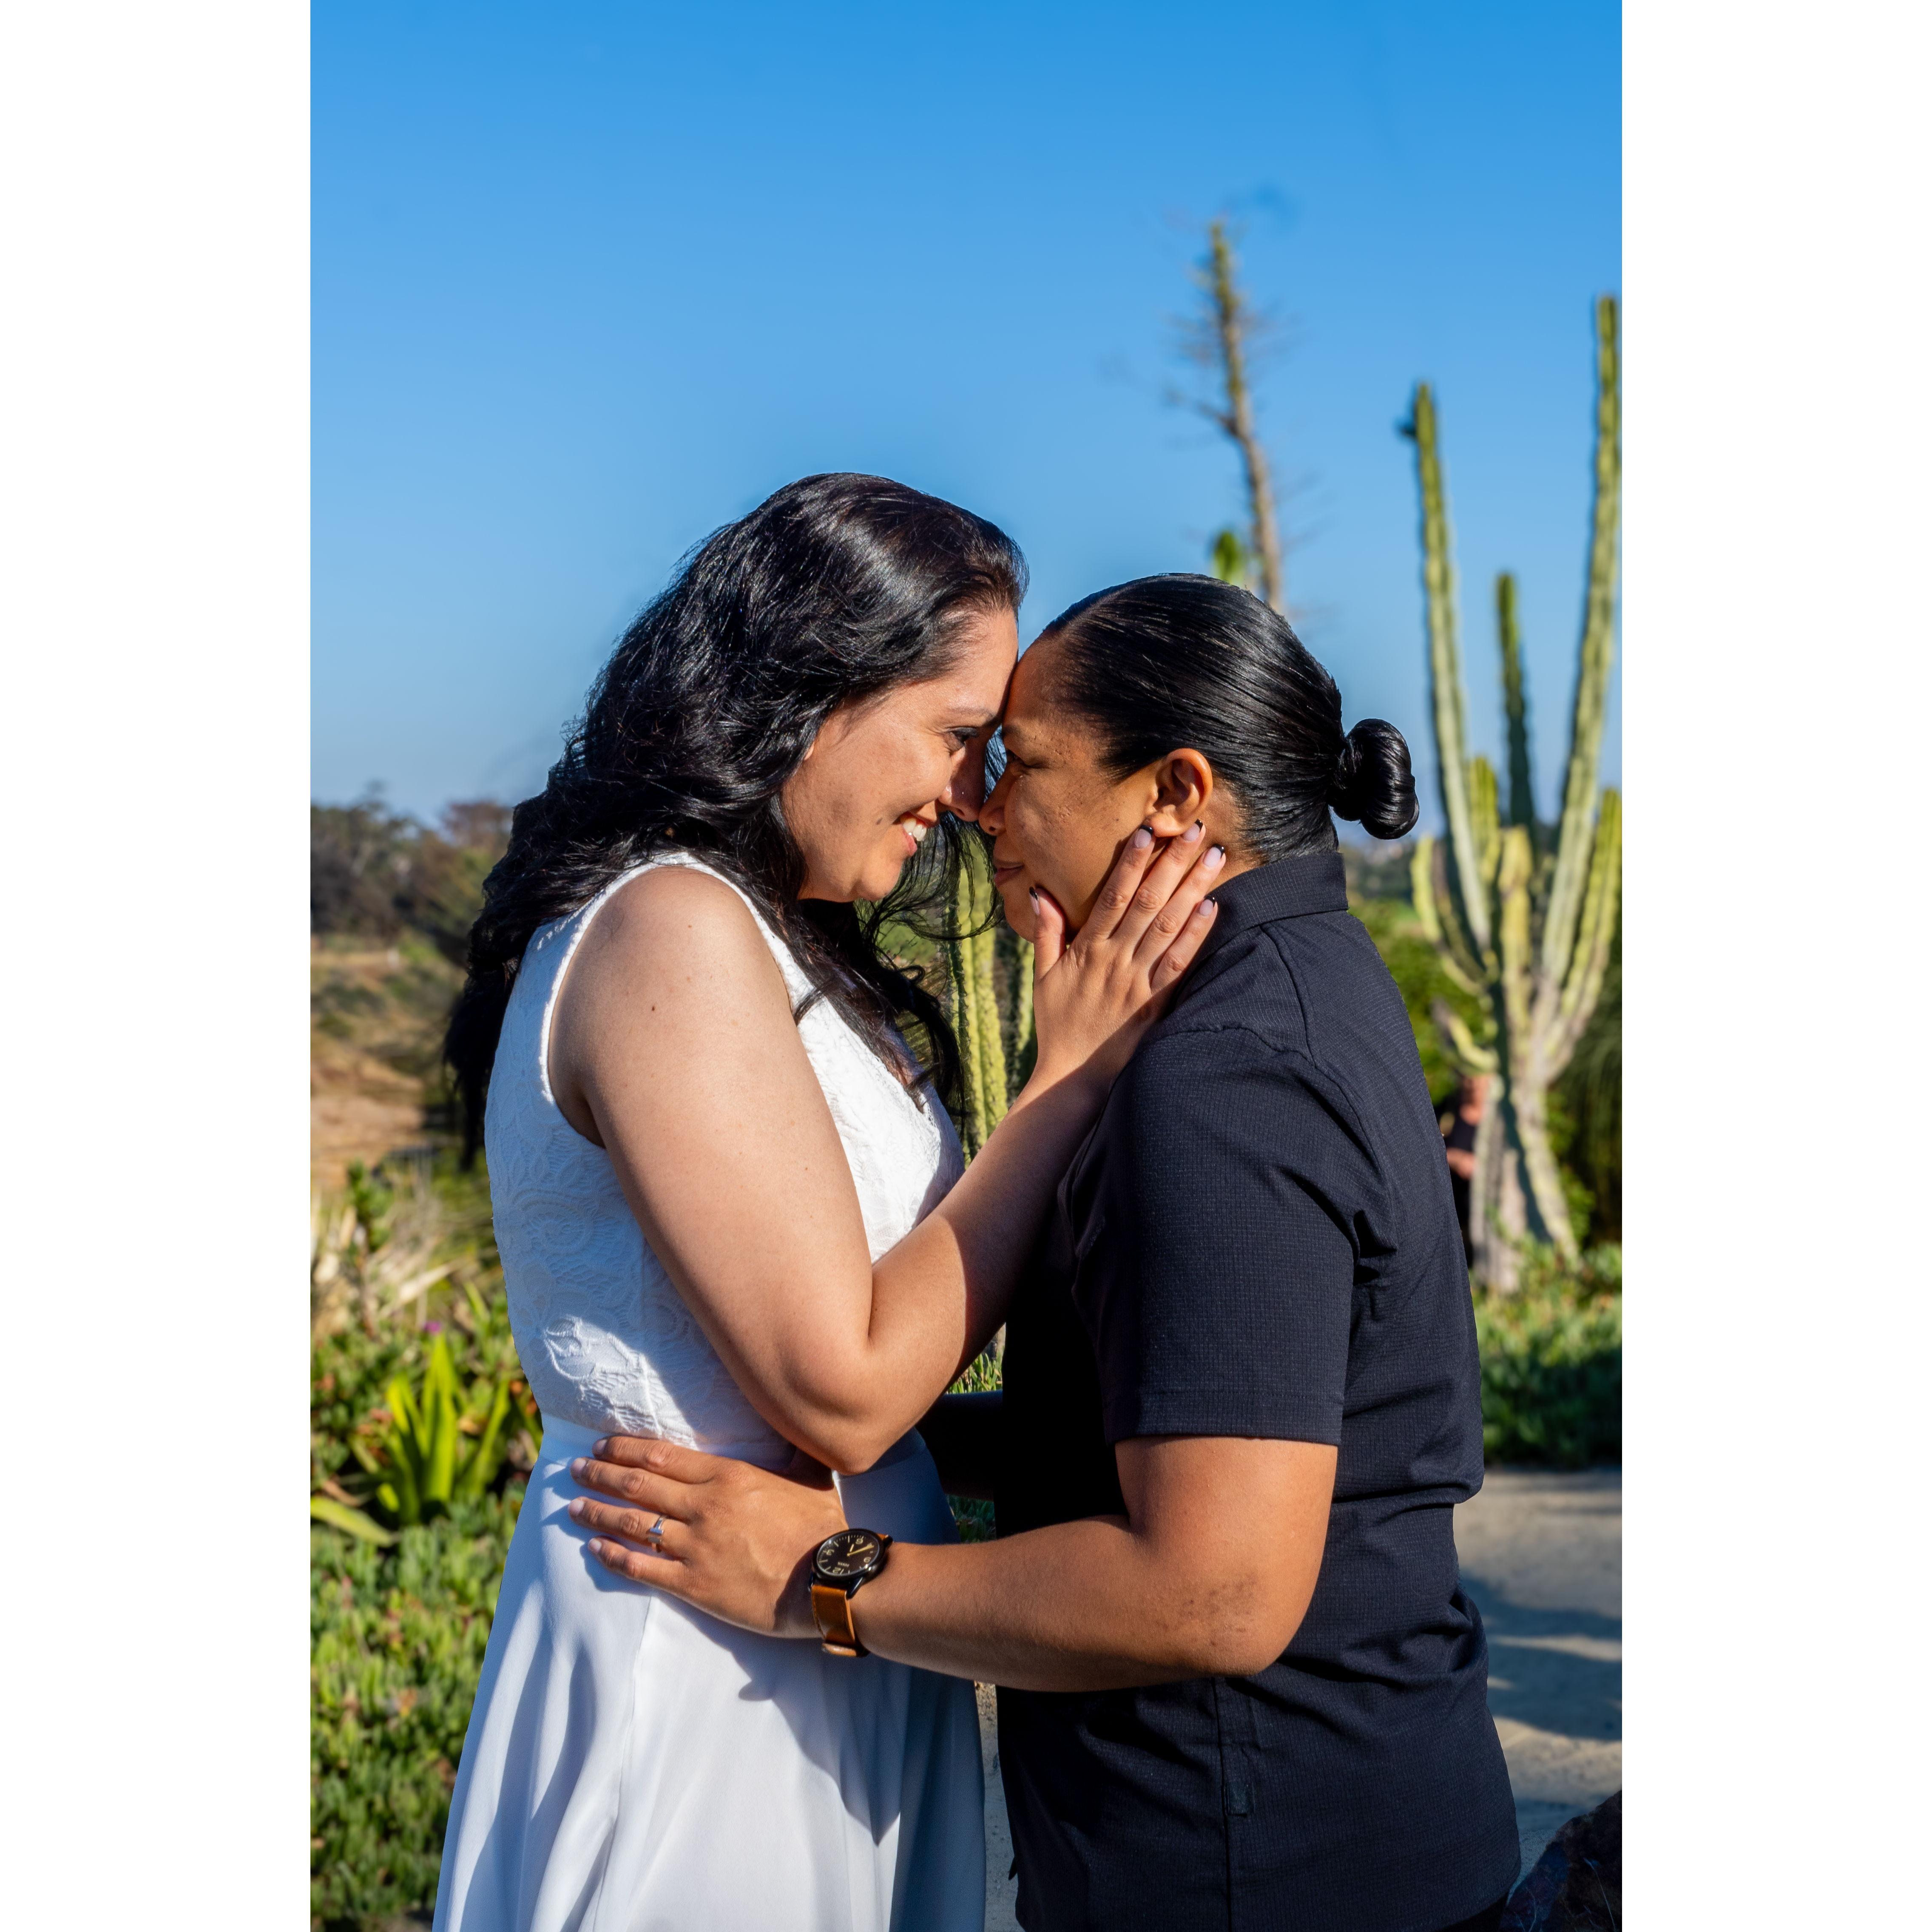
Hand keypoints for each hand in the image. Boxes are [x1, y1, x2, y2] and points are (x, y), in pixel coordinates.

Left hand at [568, 1436, 847, 1638]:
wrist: (828, 1580)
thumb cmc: (822, 1528)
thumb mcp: (809, 1476)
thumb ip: (791, 1452)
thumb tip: (794, 1423)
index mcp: (727, 1476)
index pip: (661, 1456)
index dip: (626, 1449)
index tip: (602, 1445)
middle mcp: (704, 1506)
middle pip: (638, 1485)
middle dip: (600, 1474)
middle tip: (574, 1469)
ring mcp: (695, 1546)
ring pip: (632, 1524)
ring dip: (597, 1512)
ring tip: (571, 1506)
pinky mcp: (694, 1584)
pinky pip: (642, 1567)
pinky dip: (614, 1556)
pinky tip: (594, 1549)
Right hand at [1027, 823, 1223, 1092]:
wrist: (1072, 1078)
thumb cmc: (1057, 1026)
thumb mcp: (1043, 977)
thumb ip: (1047, 933)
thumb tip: (1040, 893)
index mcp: (1087, 949)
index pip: (1112, 895)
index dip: (1131, 861)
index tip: (1148, 831)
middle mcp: (1113, 960)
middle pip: (1146, 901)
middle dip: (1172, 863)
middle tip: (1195, 829)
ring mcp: (1136, 982)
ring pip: (1167, 926)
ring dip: (1192, 888)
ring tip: (1213, 857)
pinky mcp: (1154, 1005)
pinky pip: (1177, 965)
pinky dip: (1194, 936)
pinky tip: (1211, 909)